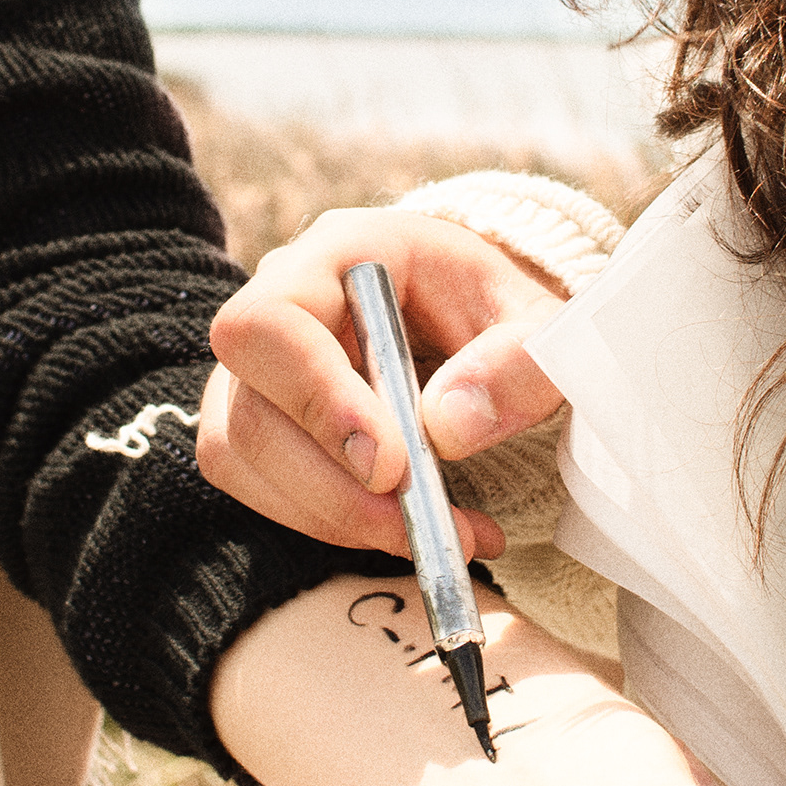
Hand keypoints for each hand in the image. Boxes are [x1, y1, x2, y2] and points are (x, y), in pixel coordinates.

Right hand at [199, 208, 565, 555]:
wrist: (475, 323)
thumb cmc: (498, 311)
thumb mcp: (537, 321)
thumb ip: (517, 363)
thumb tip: (449, 425)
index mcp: (340, 252)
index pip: (273, 321)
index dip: (317, 399)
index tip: (387, 465)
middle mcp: (280, 306)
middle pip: (253, 409)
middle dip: (337, 487)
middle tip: (426, 524)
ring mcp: (257, 369)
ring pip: (248, 460)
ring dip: (342, 517)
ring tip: (444, 533)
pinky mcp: (258, 426)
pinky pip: (264, 491)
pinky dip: (336, 524)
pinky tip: (406, 525)